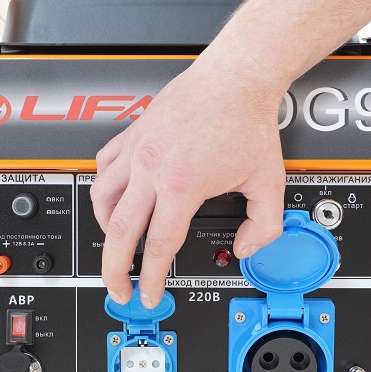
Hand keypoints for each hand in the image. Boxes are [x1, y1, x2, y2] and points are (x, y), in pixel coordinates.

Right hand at [90, 54, 286, 307]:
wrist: (237, 76)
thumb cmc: (248, 120)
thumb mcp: (268, 182)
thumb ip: (264, 226)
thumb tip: (245, 249)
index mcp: (182, 184)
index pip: (158, 246)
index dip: (152, 279)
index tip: (150, 295)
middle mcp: (152, 167)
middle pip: (119, 232)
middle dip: (114, 269)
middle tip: (118, 289)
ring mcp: (137, 149)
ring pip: (102, 197)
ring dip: (106, 228)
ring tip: (116, 245)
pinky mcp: (133, 132)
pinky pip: (103, 164)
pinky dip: (104, 187)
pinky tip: (114, 197)